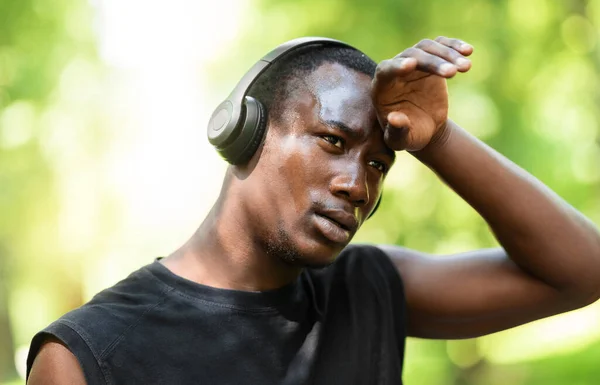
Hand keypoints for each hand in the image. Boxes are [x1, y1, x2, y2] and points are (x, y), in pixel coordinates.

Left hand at [371, 36, 472, 151]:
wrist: (423, 128)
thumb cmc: (407, 135)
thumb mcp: (400, 140)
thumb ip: (396, 131)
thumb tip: (394, 119)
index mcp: (382, 87)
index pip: (385, 70)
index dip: (396, 66)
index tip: (411, 64)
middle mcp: (396, 70)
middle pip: (412, 55)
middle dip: (432, 63)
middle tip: (452, 73)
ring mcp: (414, 62)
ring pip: (428, 47)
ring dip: (447, 54)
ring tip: (465, 67)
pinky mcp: (431, 60)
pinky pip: (442, 45)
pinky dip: (454, 46)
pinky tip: (469, 51)